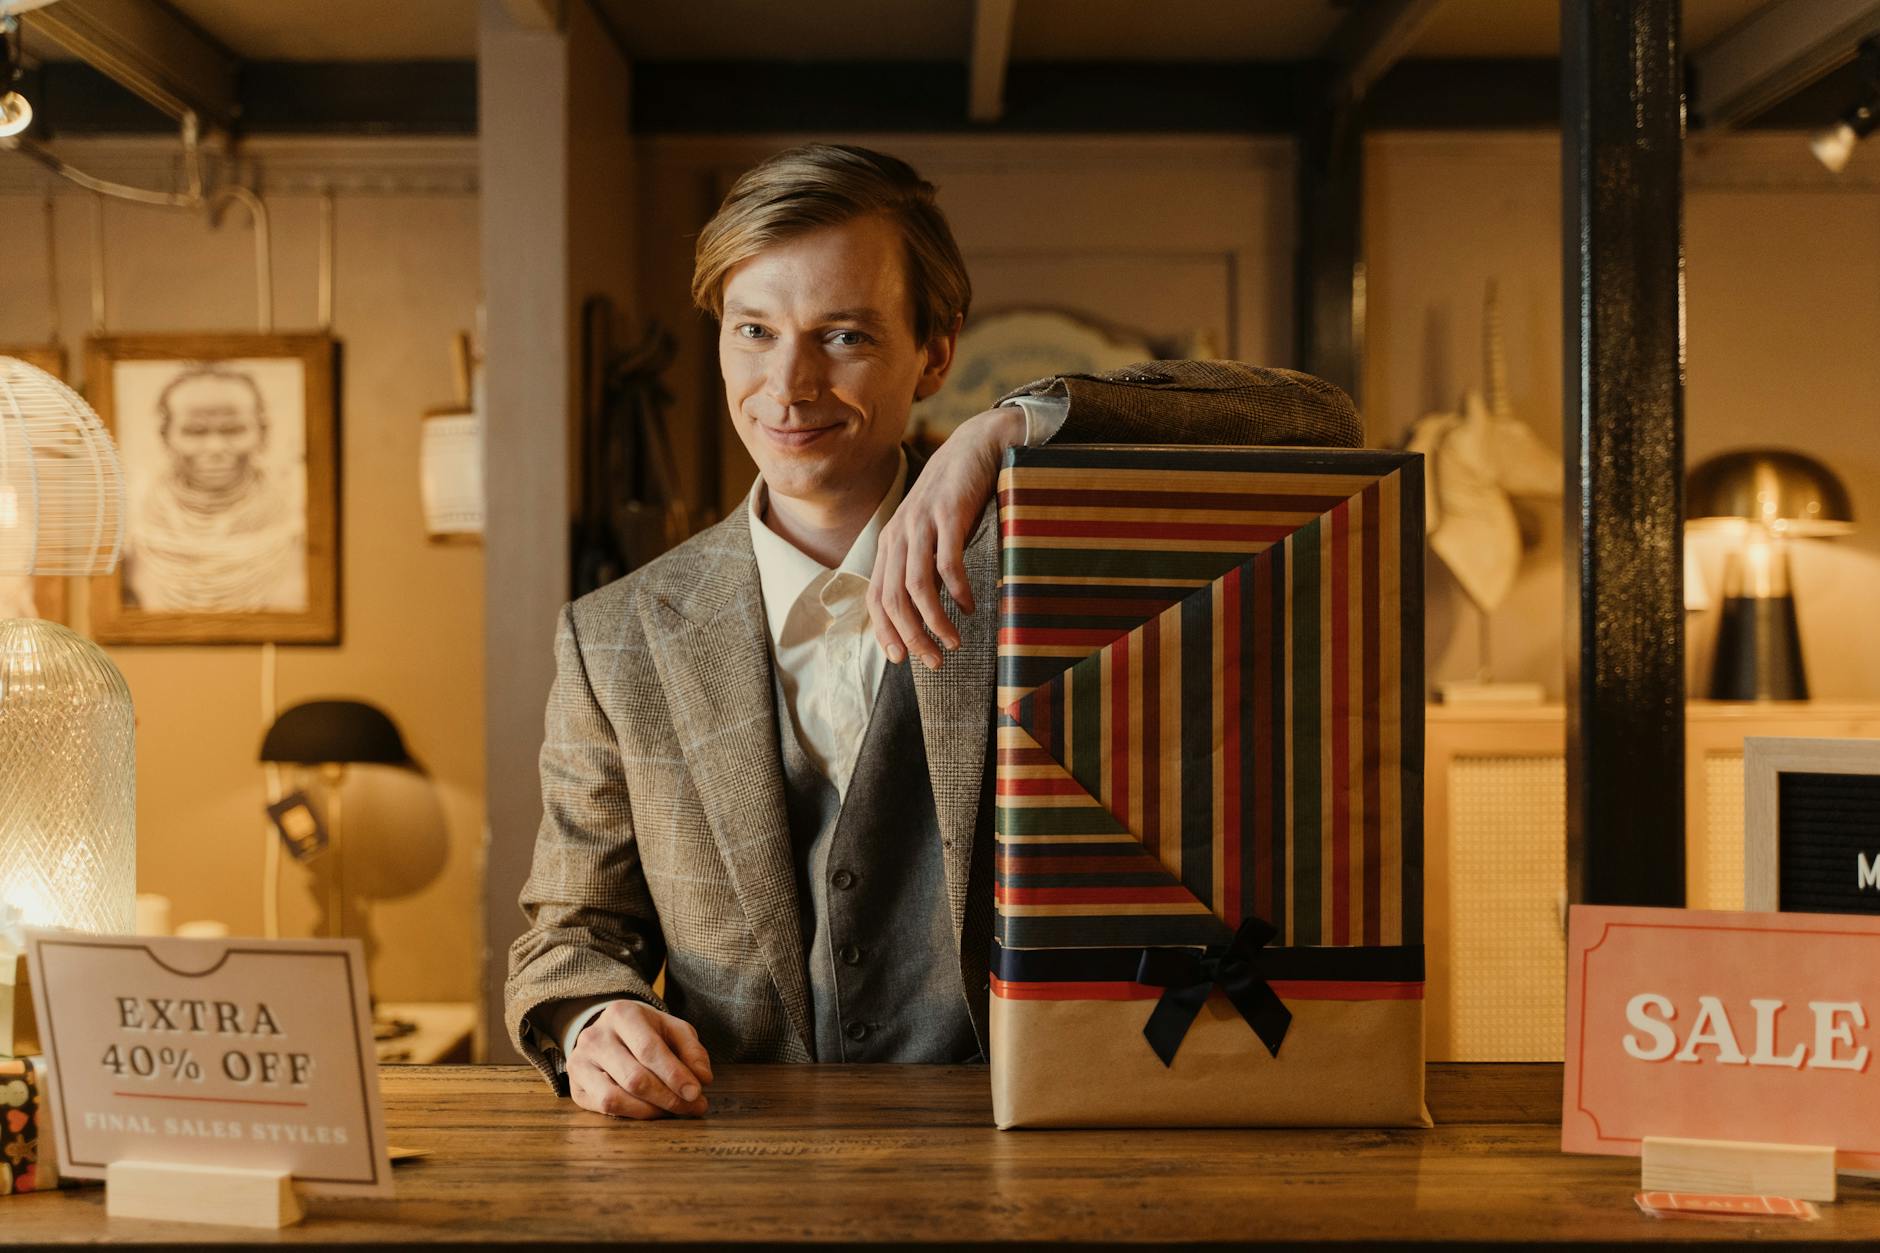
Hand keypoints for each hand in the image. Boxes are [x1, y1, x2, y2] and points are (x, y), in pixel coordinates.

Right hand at [567, 1000, 714, 1119]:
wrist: (609, 1032)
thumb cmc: (646, 1032)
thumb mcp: (672, 1029)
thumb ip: (692, 1050)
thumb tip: (702, 1079)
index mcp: (622, 1014)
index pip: (649, 1050)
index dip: (674, 1075)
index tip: (696, 1093)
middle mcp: (594, 1036)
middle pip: (634, 1078)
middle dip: (668, 1098)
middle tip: (694, 1107)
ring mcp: (579, 1062)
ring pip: (615, 1098)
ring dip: (651, 1111)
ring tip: (674, 1111)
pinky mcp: (575, 1087)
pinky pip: (603, 1109)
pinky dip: (632, 1114)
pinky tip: (651, 1111)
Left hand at [868, 404, 1023, 669]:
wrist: (975, 447)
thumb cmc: (956, 499)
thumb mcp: (931, 535)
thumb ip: (922, 566)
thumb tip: (927, 613)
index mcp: (890, 544)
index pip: (877, 598)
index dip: (886, 631)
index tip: (902, 659)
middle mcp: (899, 536)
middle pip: (894, 599)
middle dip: (911, 637)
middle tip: (934, 661)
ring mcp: (921, 525)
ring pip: (917, 588)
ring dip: (934, 622)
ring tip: (953, 642)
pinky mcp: (947, 516)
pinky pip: (947, 564)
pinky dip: (957, 591)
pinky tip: (970, 606)